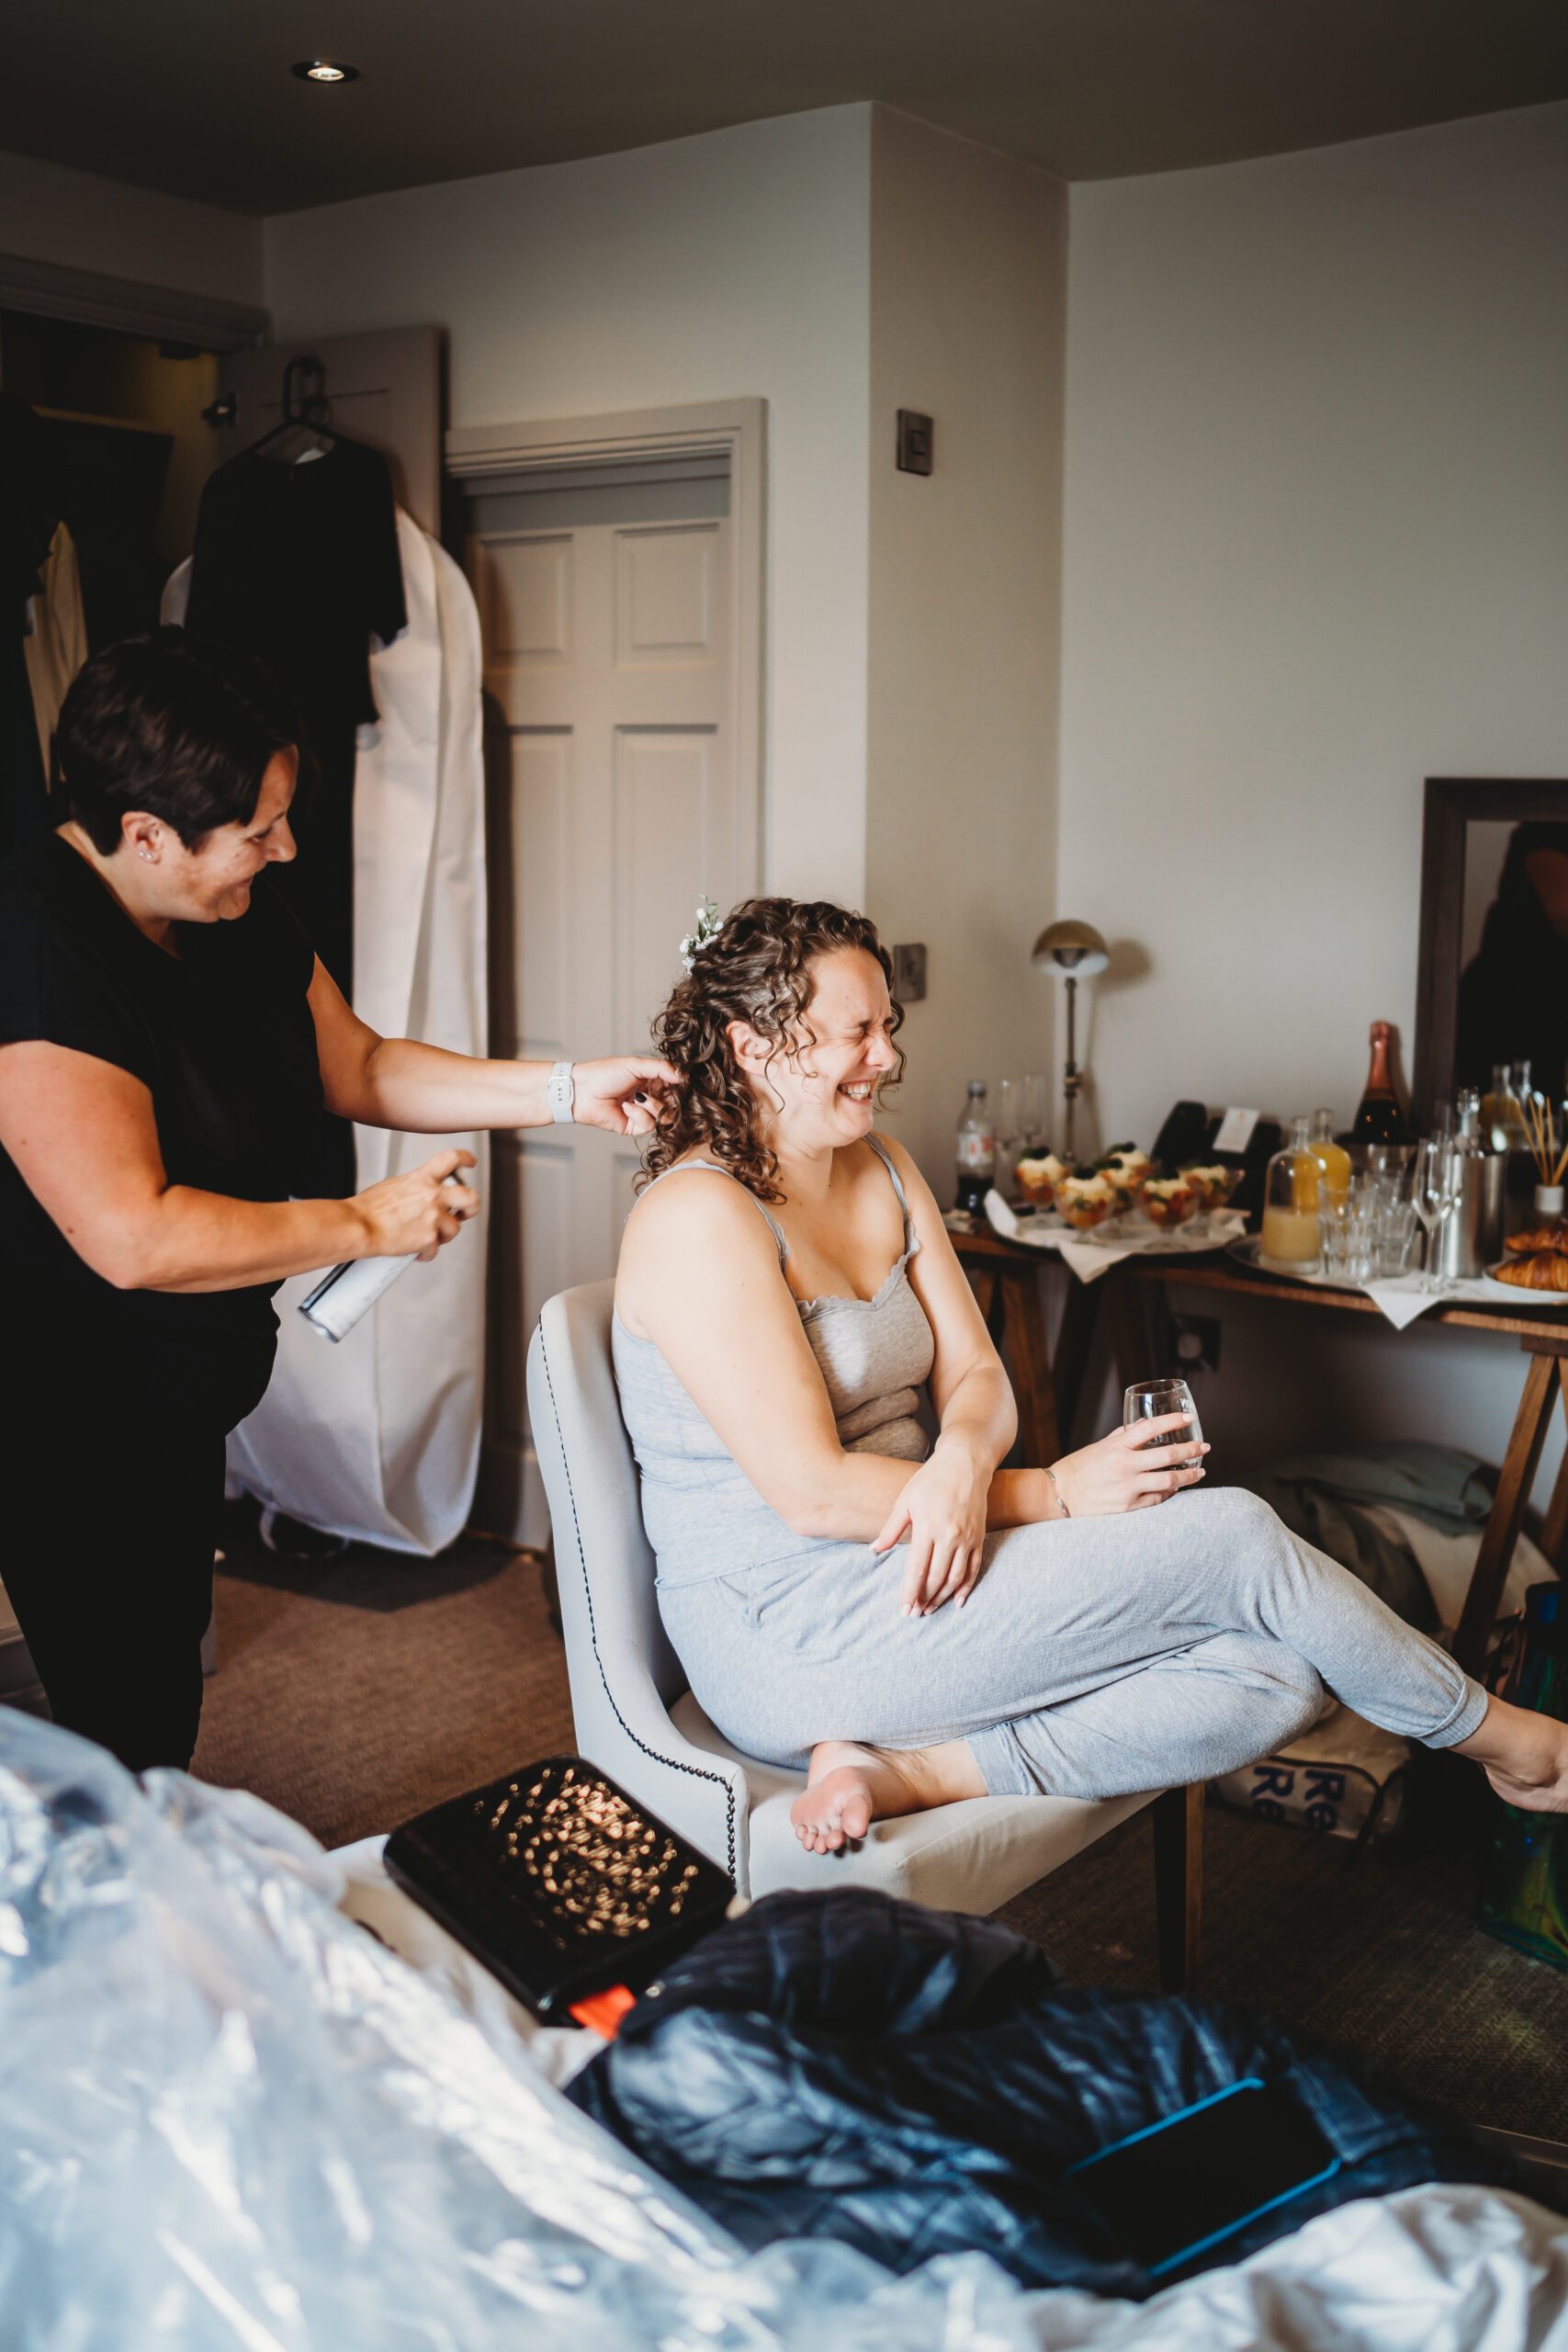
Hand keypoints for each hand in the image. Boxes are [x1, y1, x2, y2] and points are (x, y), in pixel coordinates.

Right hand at [352, 1148, 478, 1262]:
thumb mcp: (395, 1186)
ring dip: (442, 1235)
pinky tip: (414, 1250)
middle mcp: (432, 1195)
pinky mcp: (429, 1238)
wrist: (358, 1226)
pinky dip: (425, 1253)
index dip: (465, 1159)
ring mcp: (433, 1217)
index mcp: (422, 1178)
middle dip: (472, 1206)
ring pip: (454, 1228)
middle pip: (470, 1196)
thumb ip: (416, 1188)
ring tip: (425, 1237)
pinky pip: (435, 1249)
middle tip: (465, 1212)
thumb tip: (421, 1196)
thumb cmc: (368, 1209)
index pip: (451, 1159)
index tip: (469, 1163)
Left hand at [571, 1056, 683, 1137]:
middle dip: (672, 1099)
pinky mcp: (634, 1127)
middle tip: (662, 1092)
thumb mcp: (635, 1064)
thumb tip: (682, 1075)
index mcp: (651, 1080)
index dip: (680, 1086)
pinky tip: (625, 1107)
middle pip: (674, 1104)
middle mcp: (649, 1097)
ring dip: (653, 1106)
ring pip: (665, 1116)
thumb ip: (661, 1067)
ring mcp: (642, 1112)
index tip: (684, 1083)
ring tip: (639, 1098)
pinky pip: (649, 1125)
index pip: (675, 1085)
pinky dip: (639, 1114)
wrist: (582, 1091)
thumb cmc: (604, 1074)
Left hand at [871, 1440, 991, 1615]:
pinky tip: (958, 1600)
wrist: (966, 1463)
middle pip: (936, 1578)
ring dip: (943, 1597)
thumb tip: (875, 1550)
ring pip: (956, 1577)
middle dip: (925, 1599)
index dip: (910, 1592)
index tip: (904, 1610)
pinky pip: (974, 1568)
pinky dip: (967, 1587)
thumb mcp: (906, 1500)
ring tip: (931, 1609)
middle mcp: (950, 1536)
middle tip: (915, 1614)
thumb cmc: (931, 1479)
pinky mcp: (979, 1537)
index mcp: (928, 1526)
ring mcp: (967, 1538)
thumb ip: (891, 1528)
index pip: (917, 1569)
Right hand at [1049, 1417, 1208, 1515]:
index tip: (1189, 1417)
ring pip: (1168, 1481)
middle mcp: (1123, 1466)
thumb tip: (1142, 1426)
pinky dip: (1170, 1492)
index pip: (1150, 1427)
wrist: (1059, 1496)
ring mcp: (1126, 1488)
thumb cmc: (1078, 1468)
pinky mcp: (1127, 1507)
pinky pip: (1157, 1499)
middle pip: (1167, 1456)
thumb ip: (1122, 1436)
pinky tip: (1177, 1488)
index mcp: (1116, 1446)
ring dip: (1188, 1475)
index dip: (1173, 1421)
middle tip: (1203, 1447)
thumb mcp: (1099, 1446)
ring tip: (1199, 1471)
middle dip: (1190, 1450)